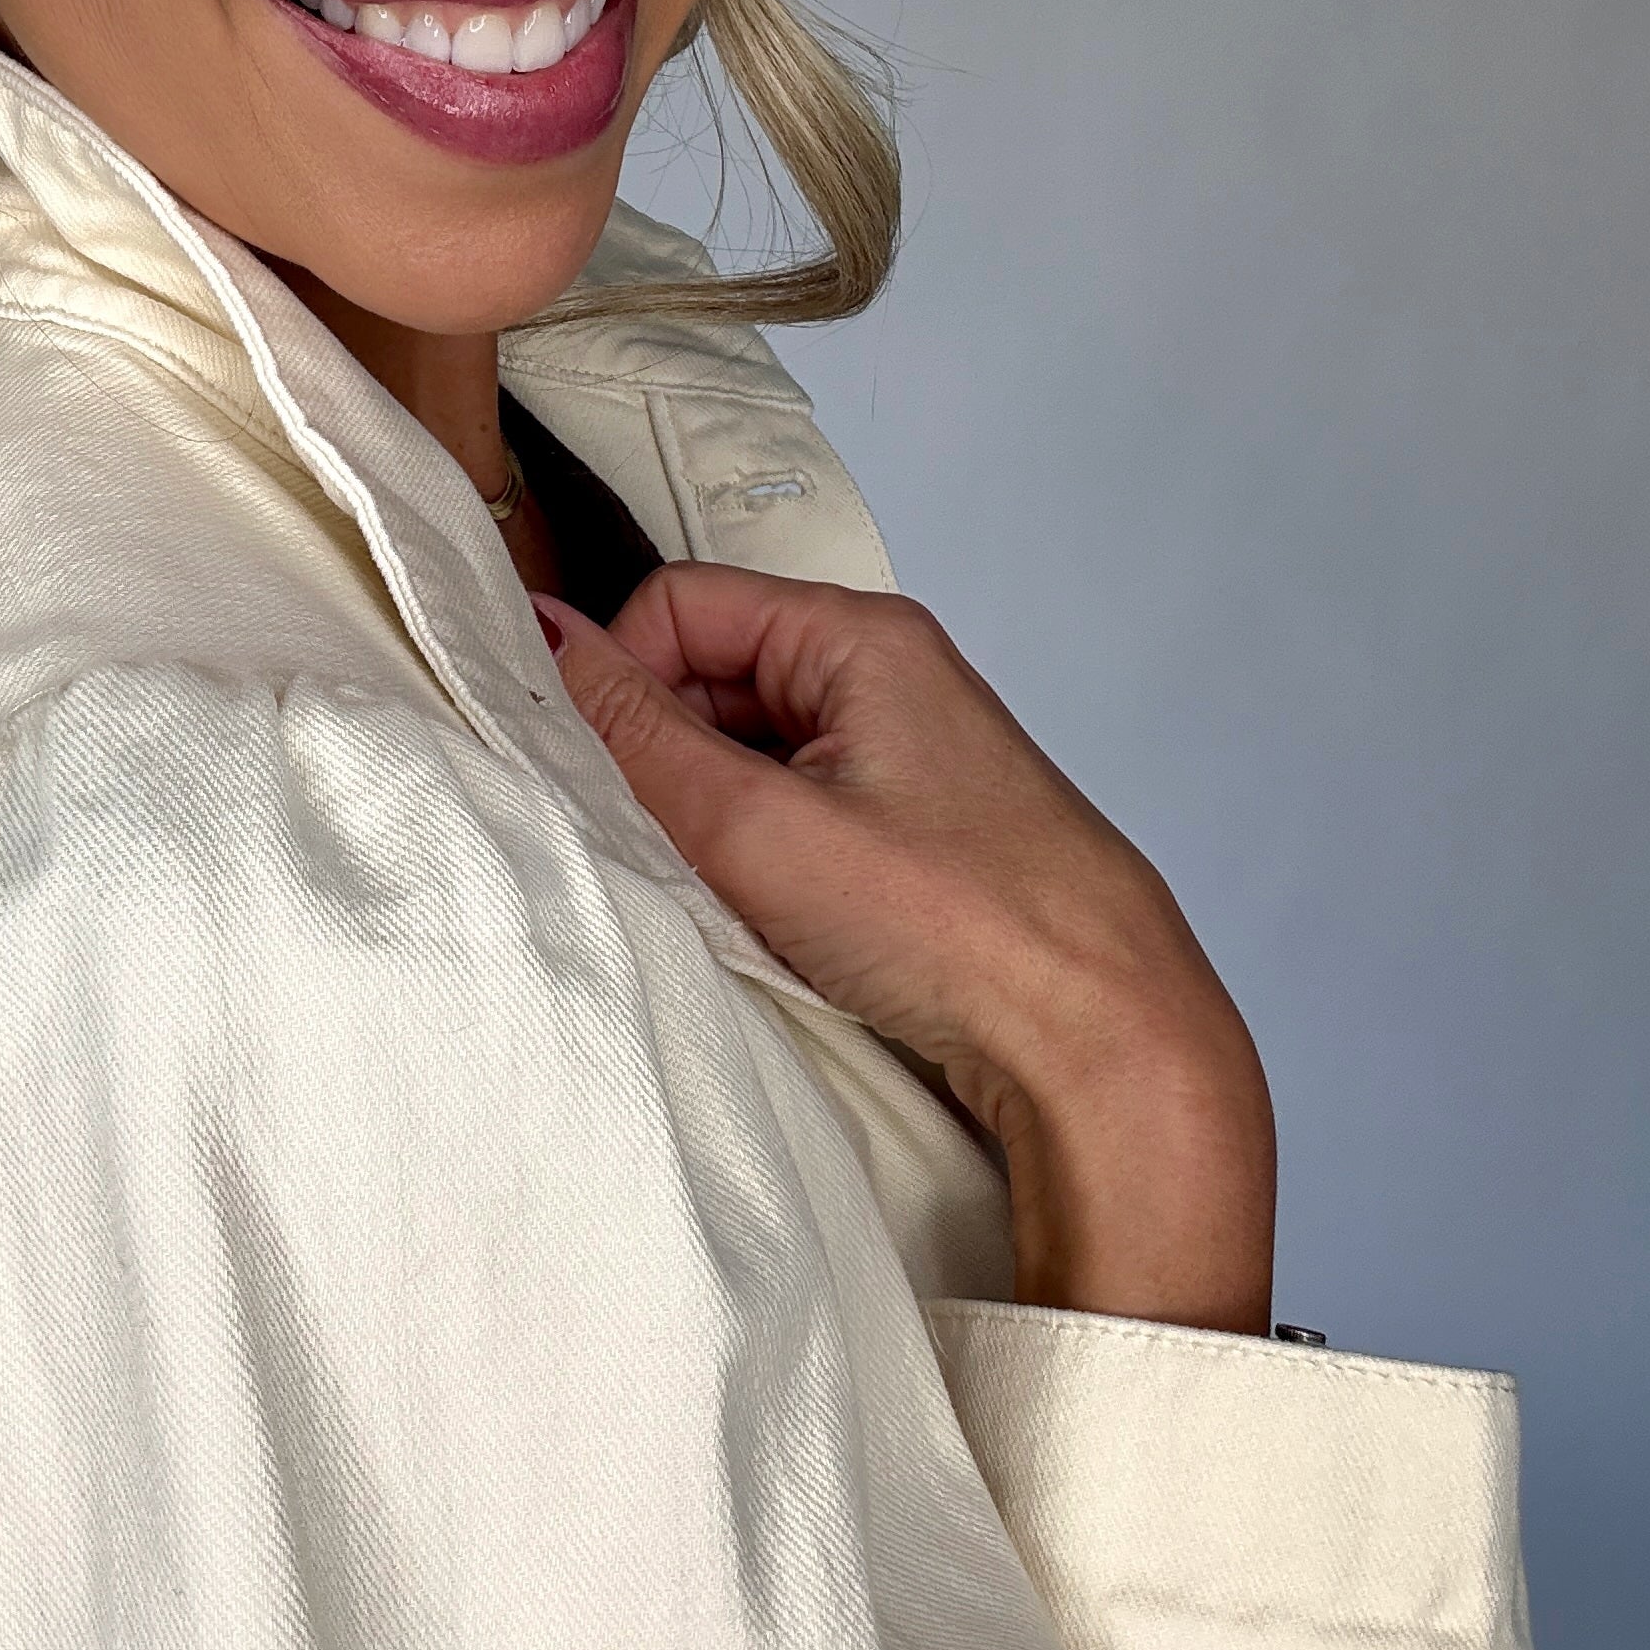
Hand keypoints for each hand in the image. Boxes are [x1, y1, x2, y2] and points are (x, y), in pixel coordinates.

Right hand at [534, 567, 1276, 1333]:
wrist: (1106, 1045)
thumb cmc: (961, 926)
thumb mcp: (759, 826)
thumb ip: (637, 734)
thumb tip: (543, 638)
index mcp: (860, 635)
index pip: (678, 604)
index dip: (616, 680)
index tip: (584, 771)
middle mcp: (889, 675)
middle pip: (712, 673)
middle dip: (661, 756)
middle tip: (651, 848)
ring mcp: (908, 755)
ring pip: (751, 750)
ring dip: (708, 816)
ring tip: (719, 893)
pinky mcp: (919, 831)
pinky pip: (799, 811)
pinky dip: (760, 857)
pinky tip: (768, 921)